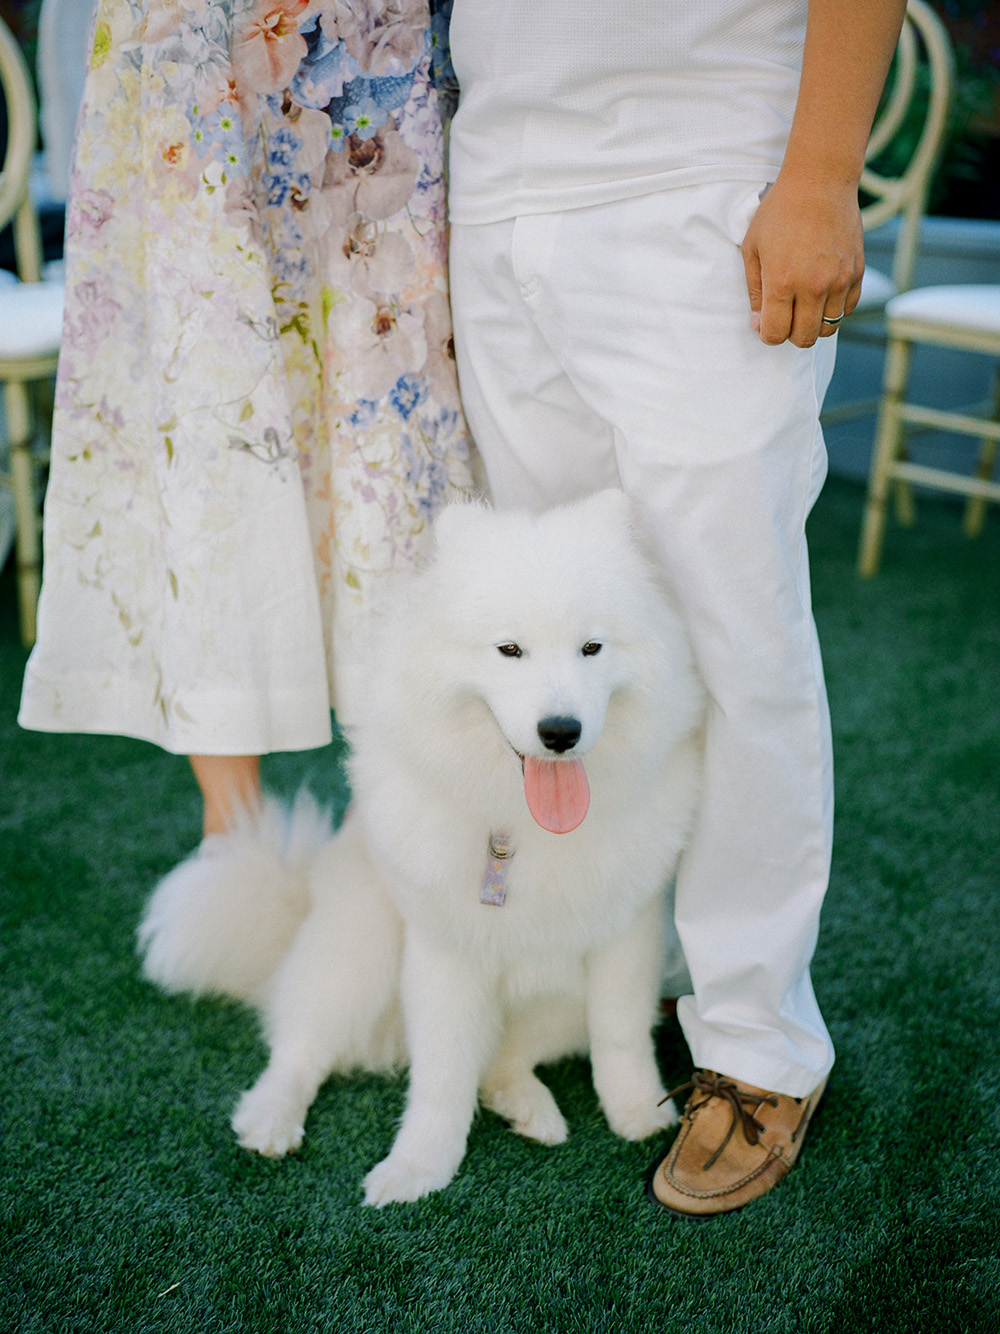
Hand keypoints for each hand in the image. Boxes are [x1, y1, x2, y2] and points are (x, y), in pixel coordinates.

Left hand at [741, 172, 864, 347]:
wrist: (820, 181)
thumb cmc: (779, 212)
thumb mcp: (752, 249)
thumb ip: (755, 291)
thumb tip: (759, 324)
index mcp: (782, 283)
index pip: (775, 335)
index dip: (767, 333)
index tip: (766, 320)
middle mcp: (813, 287)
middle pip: (804, 338)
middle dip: (790, 333)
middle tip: (785, 313)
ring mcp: (838, 281)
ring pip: (828, 328)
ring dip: (813, 322)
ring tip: (804, 302)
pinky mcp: (856, 272)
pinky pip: (847, 310)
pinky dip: (834, 309)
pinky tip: (822, 292)